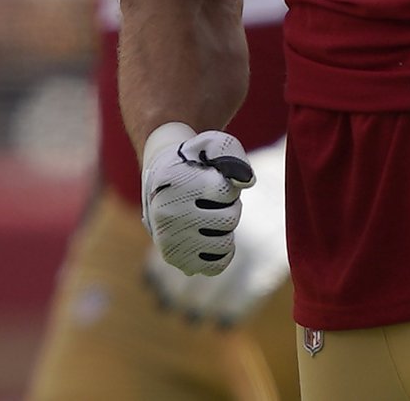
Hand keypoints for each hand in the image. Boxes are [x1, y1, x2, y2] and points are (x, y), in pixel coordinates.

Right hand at [143, 139, 289, 325]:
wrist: (161, 176)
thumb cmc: (194, 159)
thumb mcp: (212, 144)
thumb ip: (233, 155)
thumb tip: (248, 181)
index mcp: (174, 182)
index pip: (225, 192)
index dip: (228, 185)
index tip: (213, 180)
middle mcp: (167, 213)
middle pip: (229, 219)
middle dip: (230, 206)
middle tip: (213, 200)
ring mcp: (168, 239)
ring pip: (224, 243)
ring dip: (225, 228)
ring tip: (211, 216)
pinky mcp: (175, 258)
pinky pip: (215, 265)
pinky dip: (221, 251)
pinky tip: (211, 236)